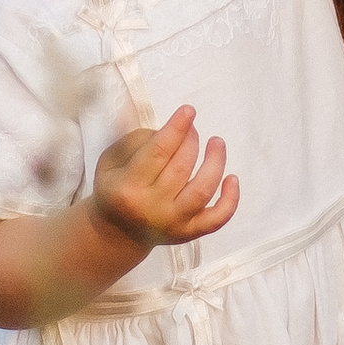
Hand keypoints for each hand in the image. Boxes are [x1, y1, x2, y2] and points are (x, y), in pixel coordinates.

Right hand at [91, 109, 239, 254]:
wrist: (117, 233)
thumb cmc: (115, 188)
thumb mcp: (111, 160)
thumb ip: (136, 138)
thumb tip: (169, 125)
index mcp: (127, 188)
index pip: (157, 152)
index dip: (176, 129)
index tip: (189, 110)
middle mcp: (151, 208)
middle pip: (181, 167)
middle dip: (191, 140)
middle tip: (191, 128)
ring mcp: (172, 224)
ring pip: (202, 191)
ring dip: (215, 163)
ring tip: (217, 142)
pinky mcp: (188, 234)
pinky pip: (216, 219)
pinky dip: (230, 200)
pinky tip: (232, 179)